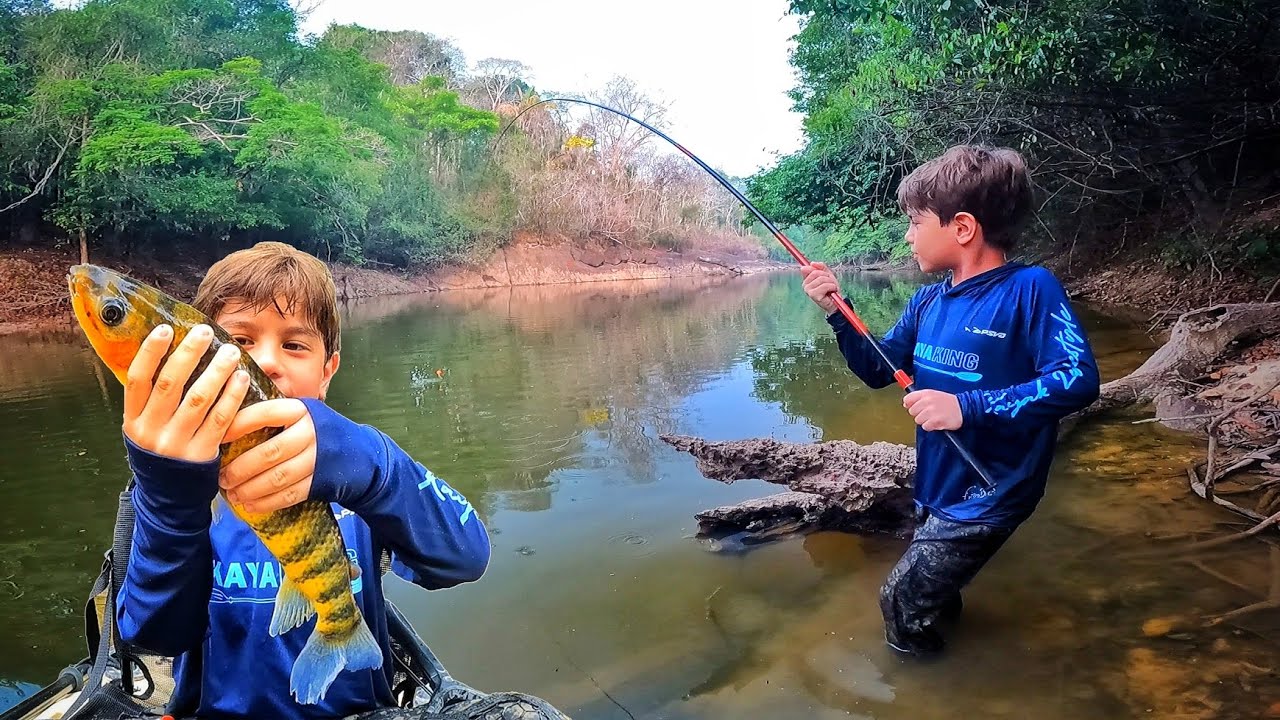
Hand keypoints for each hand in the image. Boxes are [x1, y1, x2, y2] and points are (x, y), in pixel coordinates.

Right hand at [124, 324, 249, 462]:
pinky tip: (241, 378)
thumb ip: (151, 398)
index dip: (150, 352)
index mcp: (132, 420)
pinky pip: (220, 419)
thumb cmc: (159, 451)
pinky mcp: (201, 454)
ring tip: (230, 351)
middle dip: (188, 354)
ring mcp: (176, 444)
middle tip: (204, 332)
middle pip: (169, 384)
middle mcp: (150, 431)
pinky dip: (232, 396)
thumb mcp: (143, 428)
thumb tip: (166, 353)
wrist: (169, 497)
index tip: (166, 329)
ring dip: (216, 371)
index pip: (138, 380)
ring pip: (198, 399)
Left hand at [219, 399, 315, 512]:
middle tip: (222, 479)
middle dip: (241, 469)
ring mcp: (319, 458)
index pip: (264, 413)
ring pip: (278, 477)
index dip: (237, 425)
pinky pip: (290, 495)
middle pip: (269, 452)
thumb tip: (227, 423)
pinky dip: (267, 503)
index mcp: (301, 410)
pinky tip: (251, 506)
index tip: (217, 438)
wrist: (362, 455)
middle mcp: (312, 432)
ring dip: (251, 489)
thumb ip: (274, 416)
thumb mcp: (303, 414)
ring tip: (233, 495)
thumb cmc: (320, 432)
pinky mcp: (322, 481)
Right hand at [799, 261, 839, 313]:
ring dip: (831, 283)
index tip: (826, 275)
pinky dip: (831, 287)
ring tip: (831, 288)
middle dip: (827, 277)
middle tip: (830, 283)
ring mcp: (808, 291)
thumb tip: (812, 263)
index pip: (808, 268)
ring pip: (821, 279)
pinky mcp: (813, 295)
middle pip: (815, 272)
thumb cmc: (831, 289)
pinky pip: (824, 286)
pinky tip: (832, 291)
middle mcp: (805, 285)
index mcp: (806, 280)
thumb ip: (821, 267)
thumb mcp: (827, 275)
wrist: (836, 302)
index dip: (819, 270)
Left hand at [903, 390, 962, 431]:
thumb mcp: (933, 394)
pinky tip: (938, 422)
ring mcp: (931, 411)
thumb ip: (919, 398)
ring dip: (926, 421)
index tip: (916, 407)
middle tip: (929, 413)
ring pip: (918, 420)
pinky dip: (931, 426)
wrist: (964, 408)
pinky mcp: (936, 420)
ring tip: (935, 417)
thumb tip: (906, 404)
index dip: (910, 405)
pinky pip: (925, 427)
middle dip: (919, 414)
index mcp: (926, 393)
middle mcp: (927, 401)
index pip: (908, 399)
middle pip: (912, 411)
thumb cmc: (948, 402)